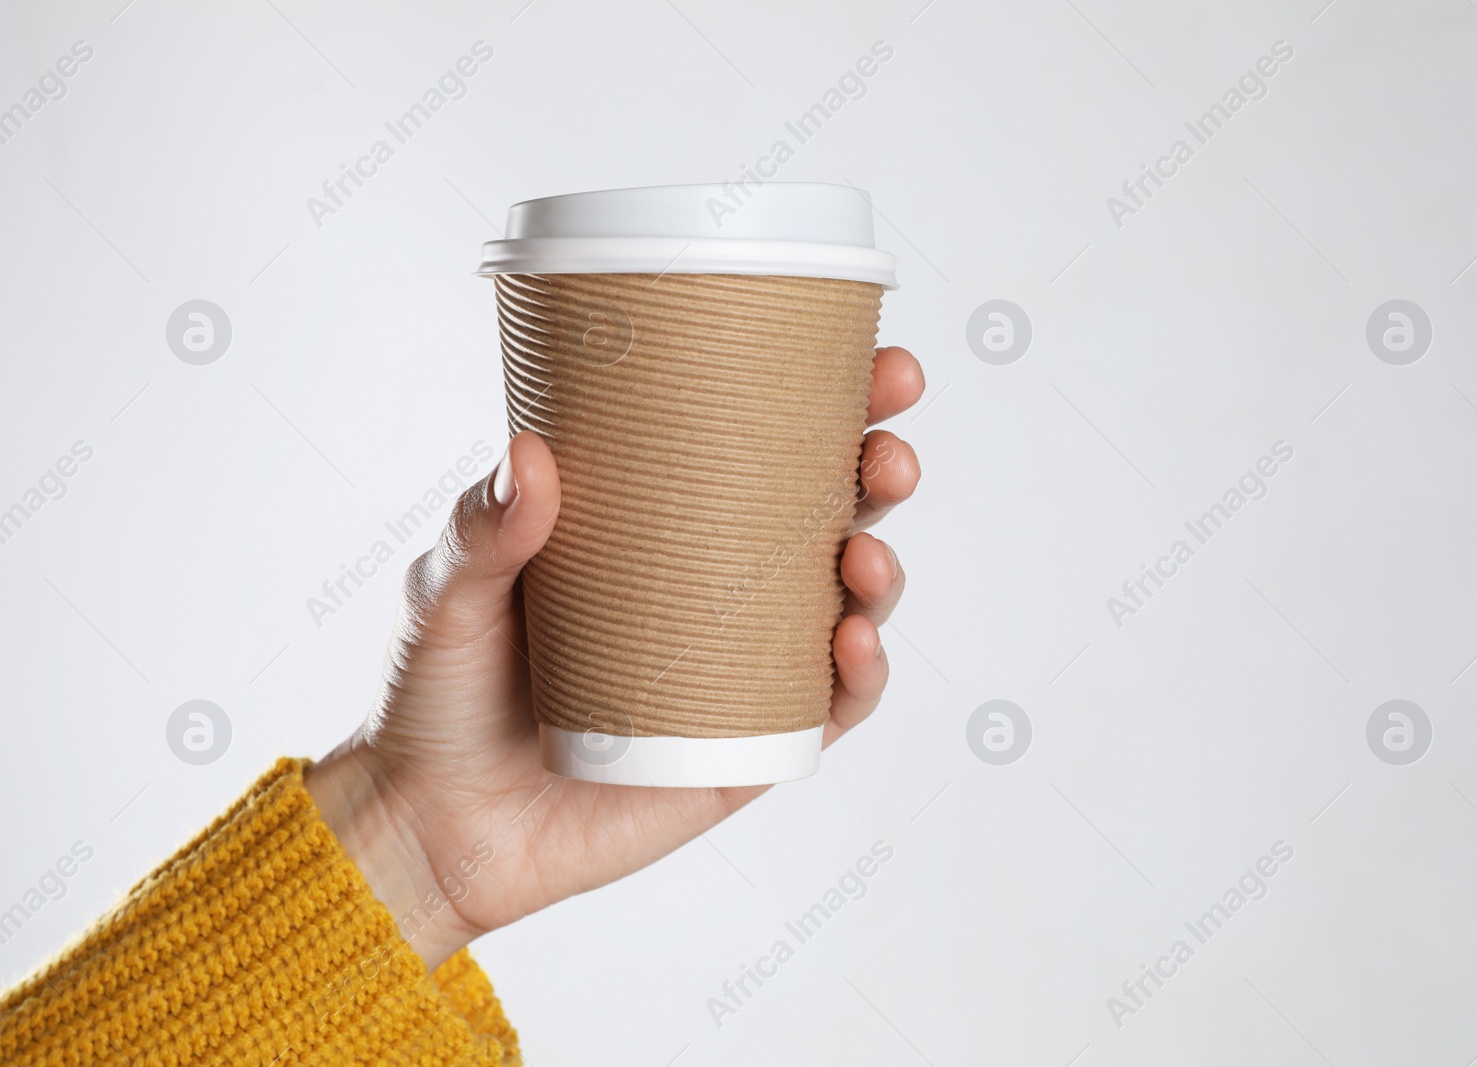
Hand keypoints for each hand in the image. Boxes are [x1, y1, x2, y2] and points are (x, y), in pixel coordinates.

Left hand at [305, 346, 924, 968]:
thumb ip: (486, 531)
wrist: (432, 832)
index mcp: (660, 530)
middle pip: (828, 516)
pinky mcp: (747, 751)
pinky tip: (851, 640)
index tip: (877, 362)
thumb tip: (534, 455)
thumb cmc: (440, 698)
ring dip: (880, 572)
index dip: (835, 402)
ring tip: (862, 556)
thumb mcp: (453, 595)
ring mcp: (740, 672)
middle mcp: (716, 592)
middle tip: (887, 454)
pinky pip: (829, 708)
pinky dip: (861, 674)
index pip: (762, 449)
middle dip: (880, 473)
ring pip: (846, 606)